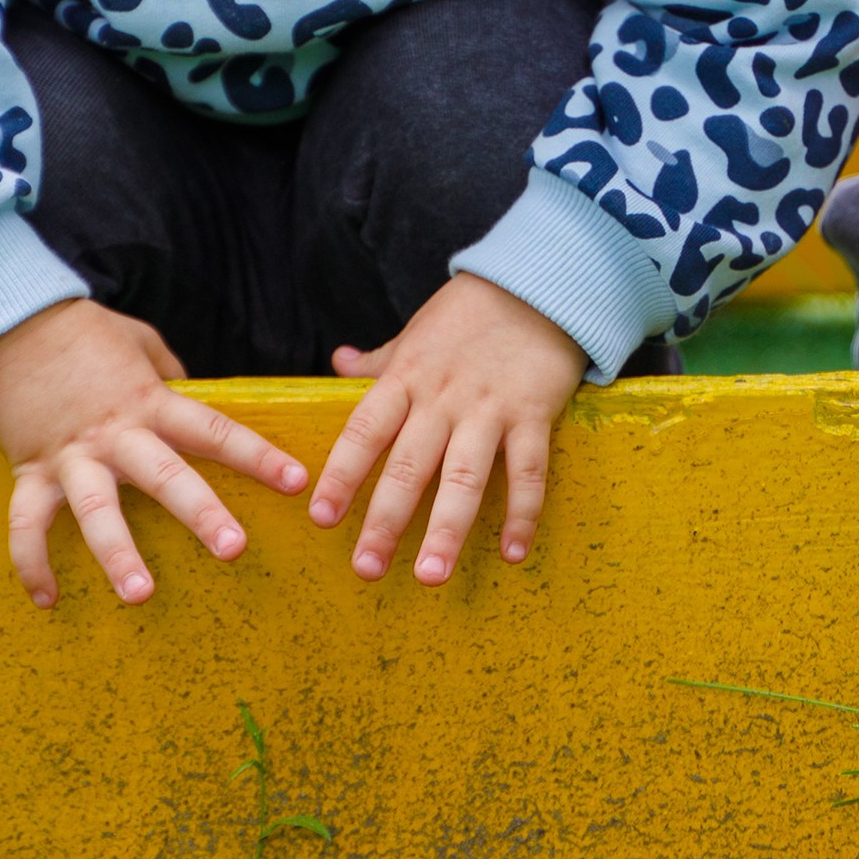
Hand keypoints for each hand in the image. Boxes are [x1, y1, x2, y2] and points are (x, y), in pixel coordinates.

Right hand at [0, 300, 308, 612]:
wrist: (11, 326)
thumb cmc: (84, 333)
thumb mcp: (141, 344)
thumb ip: (172, 376)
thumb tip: (194, 398)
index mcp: (149, 401)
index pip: (214, 430)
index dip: (257, 455)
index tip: (295, 481)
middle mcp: (115, 433)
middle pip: (164, 476)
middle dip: (200, 513)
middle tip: (234, 549)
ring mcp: (70, 456)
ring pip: (95, 511)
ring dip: (117, 554)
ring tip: (140, 596)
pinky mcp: (30, 471)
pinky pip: (27, 524)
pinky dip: (31, 563)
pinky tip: (47, 600)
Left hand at [312, 273, 587, 585]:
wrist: (538, 284)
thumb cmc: (470, 314)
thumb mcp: (416, 333)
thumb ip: (380, 360)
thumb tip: (337, 362)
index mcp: (407, 378)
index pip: (364, 430)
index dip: (341, 474)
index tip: (321, 517)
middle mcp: (442, 397)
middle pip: (408, 464)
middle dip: (386, 520)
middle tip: (367, 569)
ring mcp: (489, 407)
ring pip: (464, 475)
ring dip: (447, 528)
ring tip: (429, 574)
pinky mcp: (534, 413)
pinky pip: (528, 470)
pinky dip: (523, 513)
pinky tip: (513, 553)